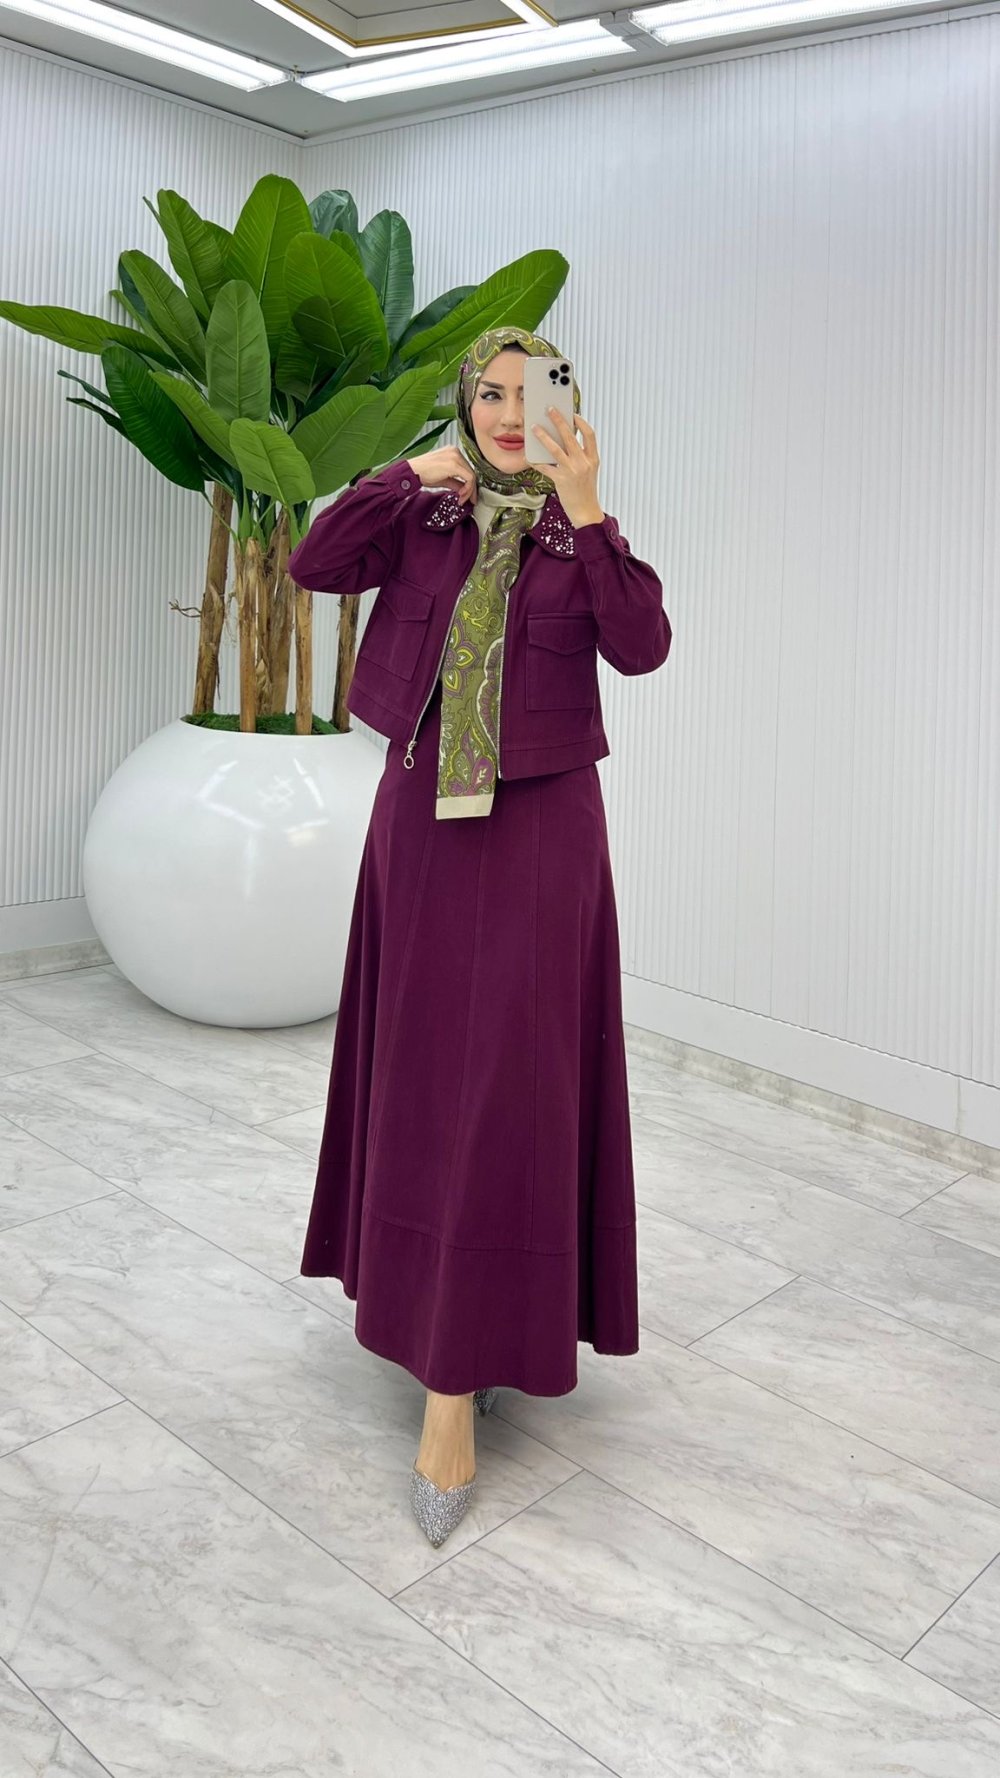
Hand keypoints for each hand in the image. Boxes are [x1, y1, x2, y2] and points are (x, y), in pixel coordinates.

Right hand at [405, 448, 477, 504]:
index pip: (467, 469)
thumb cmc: (423, 473)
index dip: (470, 485)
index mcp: (453, 452)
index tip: (468, 496)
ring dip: (469, 491)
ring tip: (462, 500)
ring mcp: (455, 456)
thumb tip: (465, 490)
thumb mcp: (443, 478)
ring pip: (472, 475)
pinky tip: (460, 495)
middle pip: (471, 472)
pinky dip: (467, 489)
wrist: (412, 471)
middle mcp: (455, 452)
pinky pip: (469, 478)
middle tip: (466, 500)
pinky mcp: (454, 464)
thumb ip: (456, 483)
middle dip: (471, 489)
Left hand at [530, 410, 602, 526]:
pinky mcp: (561, 480)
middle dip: (559, 420)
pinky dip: (536, 461)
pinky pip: (545, 467)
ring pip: (555, 448)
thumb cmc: (585, 491)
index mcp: (593, 458)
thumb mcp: (588, 471)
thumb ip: (580, 456)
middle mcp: (583, 462)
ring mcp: (572, 471)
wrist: (586, 512)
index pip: (589, 434)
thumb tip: (564, 441)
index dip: (581, 422)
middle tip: (549, 409)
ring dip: (543, 436)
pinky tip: (529, 456)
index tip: (573, 413)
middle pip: (570, 436)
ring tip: (534, 427)